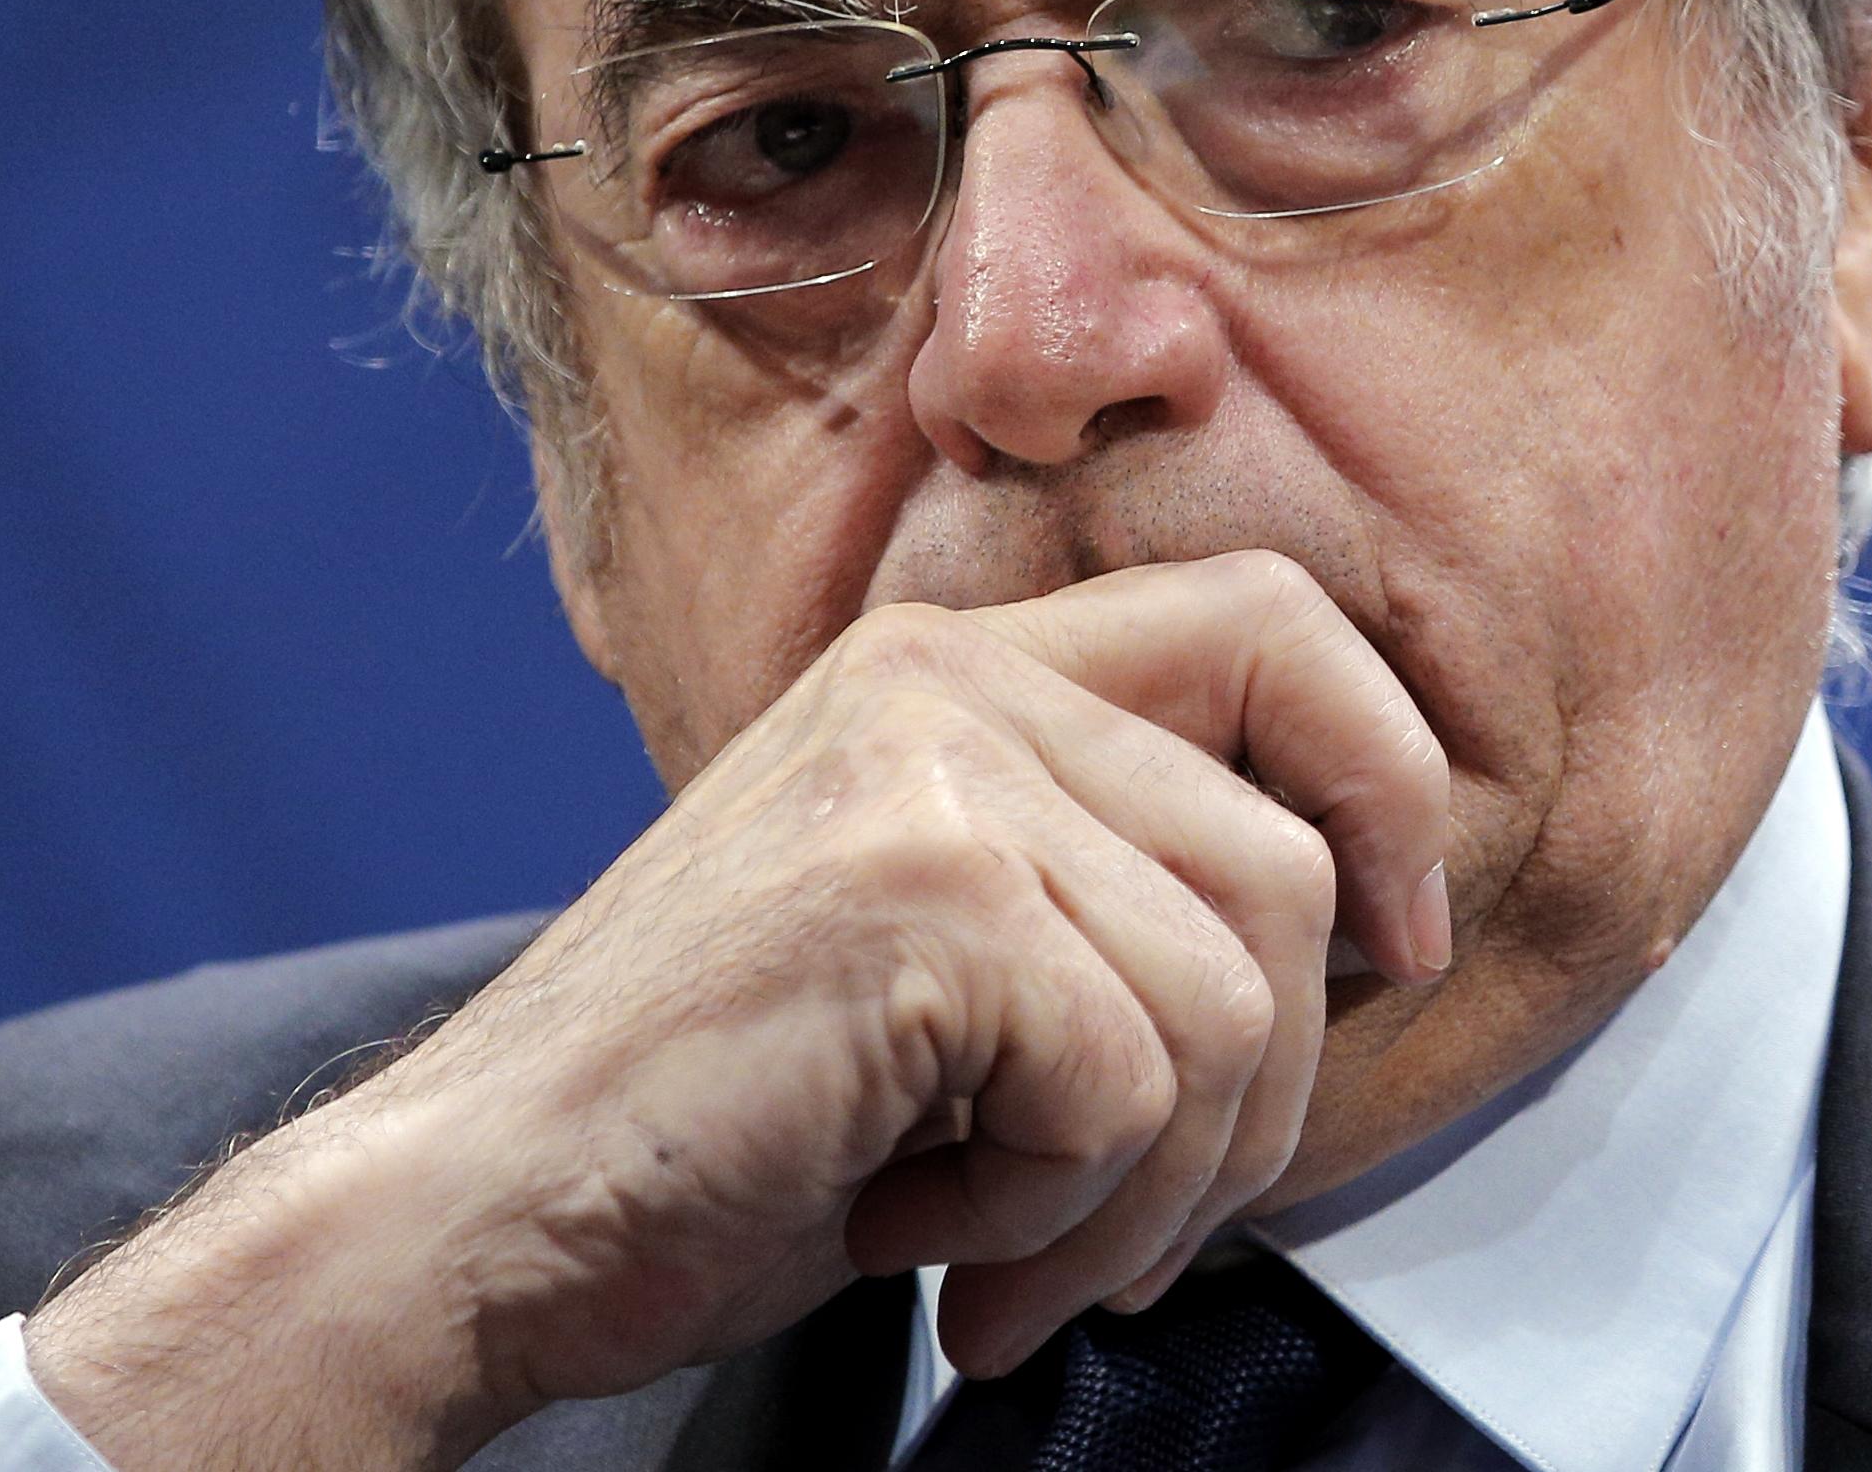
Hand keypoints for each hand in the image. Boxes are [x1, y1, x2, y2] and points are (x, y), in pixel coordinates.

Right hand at [24, 552, 1452, 1471]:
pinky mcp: (925, 895)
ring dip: (1148, 1192)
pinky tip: (930, 1237)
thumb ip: (1102, 876)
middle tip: (1126, 1227)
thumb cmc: (713, 1119)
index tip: (1396, 946)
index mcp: (957, 666)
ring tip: (1004, 1248)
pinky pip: (1134, 1087)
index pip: (1274, 622)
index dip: (1386, 780)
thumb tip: (1367, 922)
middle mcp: (949, 678)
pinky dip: (1058, 1215)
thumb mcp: (937, 940)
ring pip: (1235, 1001)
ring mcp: (935, 774)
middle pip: (1289, 867)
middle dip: (1257, 1104)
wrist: (476, 1213)